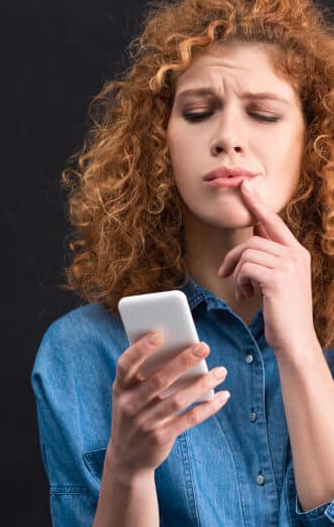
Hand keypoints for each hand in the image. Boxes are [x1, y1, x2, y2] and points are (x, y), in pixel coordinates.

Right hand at [108, 331, 229, 478]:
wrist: (126, 457)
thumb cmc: (132, 414)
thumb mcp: (128, 396)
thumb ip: (144, 378)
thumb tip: (178, 353)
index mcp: (120, 388)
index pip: (126, 364)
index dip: (141, 349)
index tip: (160, 334)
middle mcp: (130, 404)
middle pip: (159, 379)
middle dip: (183, 361)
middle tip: (203, 347)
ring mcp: (145, 422)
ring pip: (178, 399)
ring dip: (202, 384)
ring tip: (220, 371)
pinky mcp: (161, 436)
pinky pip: (189, 419)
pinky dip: (207, 407)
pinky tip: (221, 396)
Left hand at [216, 178, 316, 359]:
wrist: (294, 339)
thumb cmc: (282, 312)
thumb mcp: (278, 279)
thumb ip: (268, 257)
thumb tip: (252, 233)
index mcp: (298, 253)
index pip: (274, 222)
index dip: (257, 204)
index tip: (245, 187)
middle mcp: (296, 255)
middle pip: (252, 240)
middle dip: (234, 257)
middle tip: (227, 275)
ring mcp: (288, 266)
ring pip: (246, 253)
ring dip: (237, 273)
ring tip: (242, 290)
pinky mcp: (277, 278)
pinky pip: (245, 267)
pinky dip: (239, 281)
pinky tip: (245, 295)